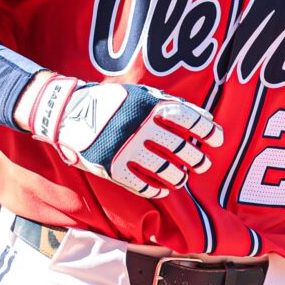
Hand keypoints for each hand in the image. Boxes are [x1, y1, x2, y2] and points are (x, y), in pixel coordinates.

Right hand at [18, 73, 222, 198]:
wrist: (67, 112)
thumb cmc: (111, 102)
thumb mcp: (139, 94)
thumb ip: (169, 103)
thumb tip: (203, 116)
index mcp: (149, 106)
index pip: (188, 119)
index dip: (207, 130)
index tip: (217, 140)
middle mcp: (140, 126)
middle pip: (180, 148)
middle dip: (197, 158)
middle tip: (202, 163)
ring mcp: (126, 147)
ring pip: (164, 170)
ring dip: (179, 177)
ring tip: (183, 178)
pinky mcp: (112, 166)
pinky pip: (142, 185)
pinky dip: (156, 190)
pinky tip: (163, 190)